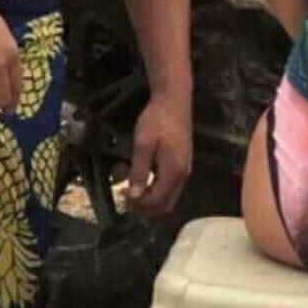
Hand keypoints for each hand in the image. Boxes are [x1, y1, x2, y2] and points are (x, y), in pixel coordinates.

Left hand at [125, 91, 192, 217]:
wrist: (174, 99)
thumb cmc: (157, 119)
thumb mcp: (143, 144)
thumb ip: (139, 171)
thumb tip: (134, 196)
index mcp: (173, 171)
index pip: (156, 201)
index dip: (139, 204)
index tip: (123, 196)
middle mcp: (183, 175)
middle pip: (165, 205)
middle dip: (145, 207)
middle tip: (127, 200)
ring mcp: (185, 169)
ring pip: (169, 197)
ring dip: (150, 199)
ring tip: (132, 190)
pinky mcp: (183, 163)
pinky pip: (171, 187)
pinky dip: (156, 189)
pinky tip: (143, 179)